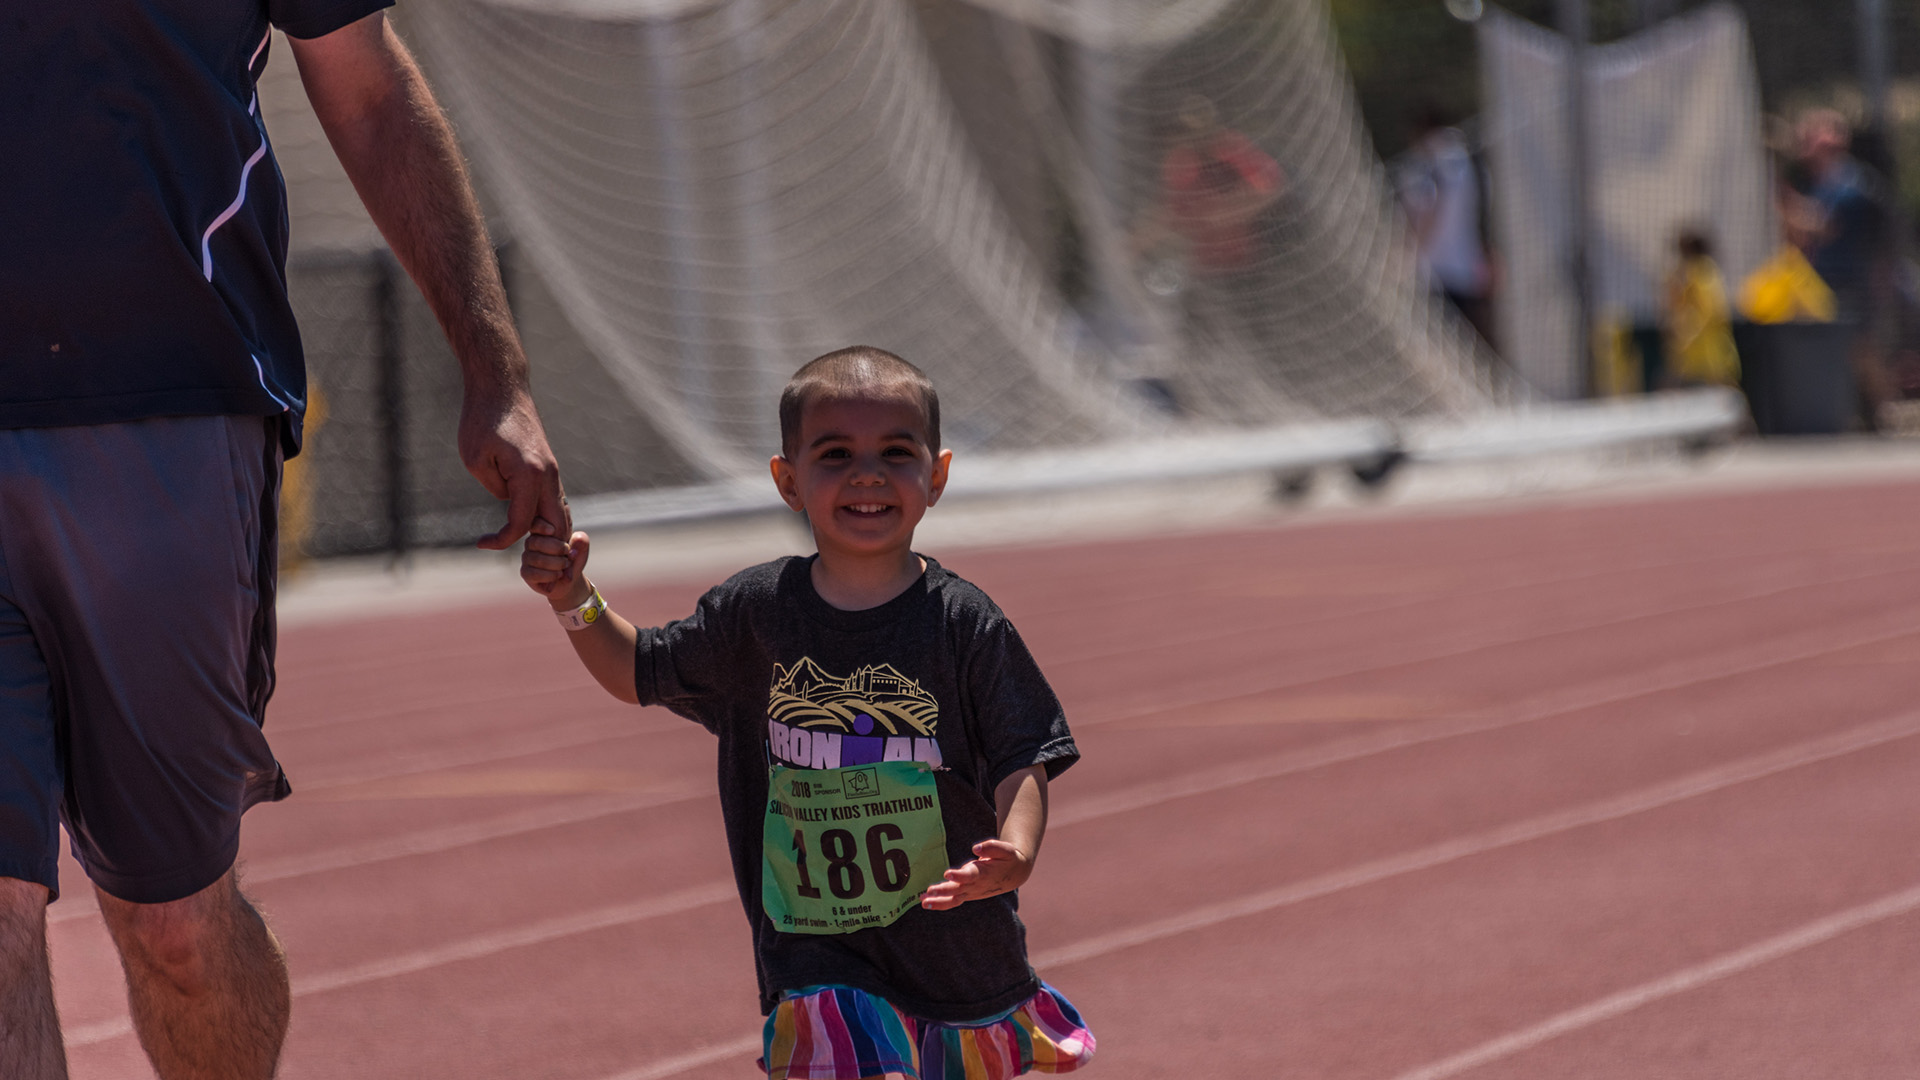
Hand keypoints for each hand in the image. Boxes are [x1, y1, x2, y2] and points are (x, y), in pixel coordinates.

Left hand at [461, 384, 568, 550]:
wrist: (501, 387)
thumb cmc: (483, 420)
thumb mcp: (476, 460)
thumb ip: (496, 489)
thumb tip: (510, 502)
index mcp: (529, 476)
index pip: (522, 524)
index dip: (502, 540)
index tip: (481, 543)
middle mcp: (548, 475)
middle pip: (557, 526)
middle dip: (543, 548)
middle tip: (523, 558)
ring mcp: (552, 470)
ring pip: (561, 513)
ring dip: (549, 533)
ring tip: (530, 547)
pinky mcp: (548, 465)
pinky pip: (554, 500)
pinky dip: (548, 517)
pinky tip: (534, 526)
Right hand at [521, 519, 591, 605]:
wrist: (569, 579)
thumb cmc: (573, 559)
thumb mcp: (581, 549)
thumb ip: (581, 541)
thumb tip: (577, 539)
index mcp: (542, 532)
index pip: (535, 524)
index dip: (541, 526)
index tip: (553, 531)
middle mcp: (531, 543)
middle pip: (536, 542)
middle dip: (557, 549)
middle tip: (568, 555)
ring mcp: (527, 557)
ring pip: (536, 559)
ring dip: (556, 564)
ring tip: (566, 566)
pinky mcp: (526, 573)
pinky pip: (533, 573)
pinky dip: (549, 575)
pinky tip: (559, 575)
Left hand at [919, 840, 1031, 910]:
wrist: (1015, 874)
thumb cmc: (1008, 858)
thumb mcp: (1006, 849)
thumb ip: (992, 847)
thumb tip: (976, 848)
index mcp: (985, 873)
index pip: (970, 875)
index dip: (959, 875)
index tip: (947, 873)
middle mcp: (977, 885)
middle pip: (958, 890)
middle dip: (943, 891)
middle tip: (929, 892)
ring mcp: (972, 892)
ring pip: (954, 900)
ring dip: (939, 902)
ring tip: (924, 902)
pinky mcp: (968, 894)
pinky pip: (953, 901)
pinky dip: (940, 902)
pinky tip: (926, 901)